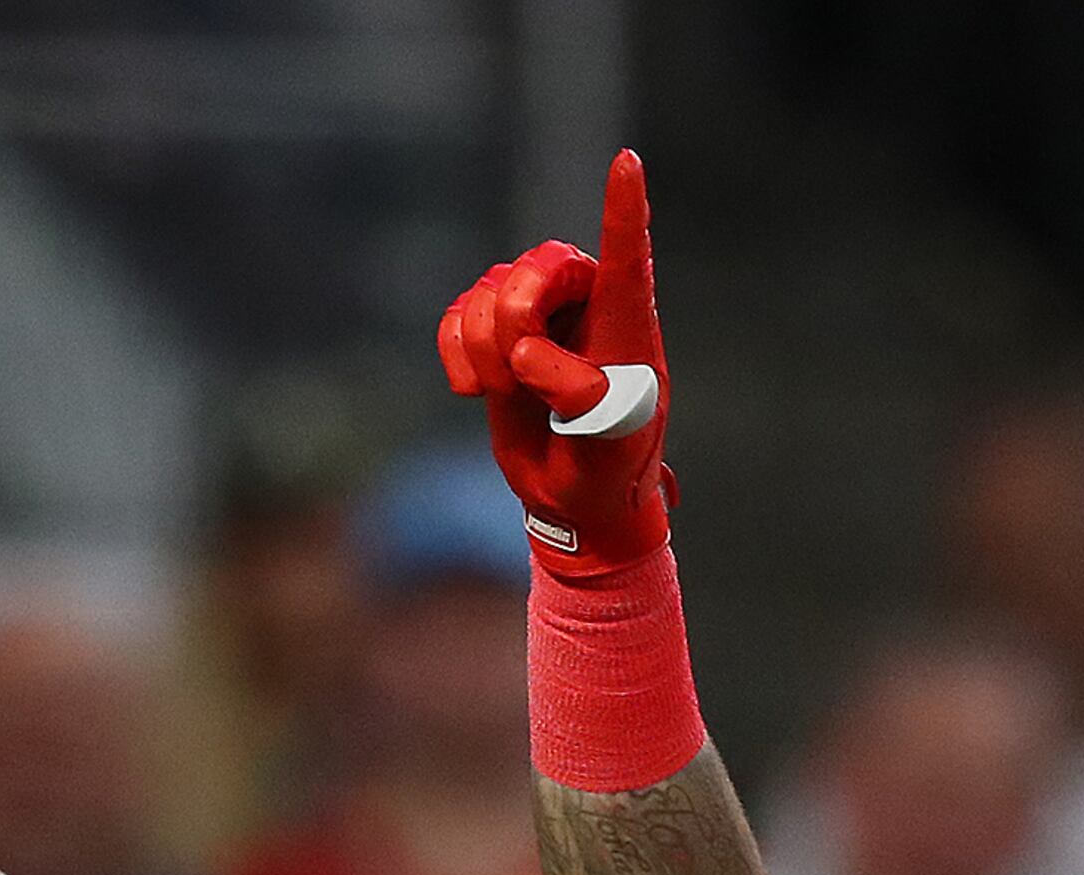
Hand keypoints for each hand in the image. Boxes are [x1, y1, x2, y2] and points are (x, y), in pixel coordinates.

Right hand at [435, 147, 671, 575]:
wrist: (573, 502)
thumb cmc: (608, 467)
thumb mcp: (608, 437)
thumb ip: (577, 391)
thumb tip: (526, 353)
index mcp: (627, 324)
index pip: (626, 259)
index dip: (622, 212)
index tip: (627, 163)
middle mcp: (581, 305)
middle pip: (537, 265)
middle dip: (517, 312)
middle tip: (519, 368)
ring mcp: (534, 316)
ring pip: (489, 293)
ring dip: (485, 350)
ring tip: (508, 395)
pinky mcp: (492, 337)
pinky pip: (456, 316)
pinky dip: (455, 353)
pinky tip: (474, 390)